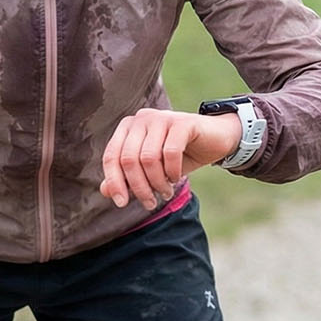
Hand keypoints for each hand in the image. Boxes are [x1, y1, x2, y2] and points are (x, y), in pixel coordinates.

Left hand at [100, 108, 241, 209]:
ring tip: (165, 193)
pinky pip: (170, 153)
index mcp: (129, 127)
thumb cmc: (179, 155)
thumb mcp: (151, 170)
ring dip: (157, 182)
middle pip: (129, 159)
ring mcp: (162, 117)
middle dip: (138, 187)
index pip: (111, 156)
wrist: (215, 139)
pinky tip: (176, 178)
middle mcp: (141, 118)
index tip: (122, 203)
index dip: (114, 182)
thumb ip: (127, 177)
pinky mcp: (182, 122)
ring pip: (149, 158)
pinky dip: (172, 172)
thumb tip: (105, 191)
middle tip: (150, 203)